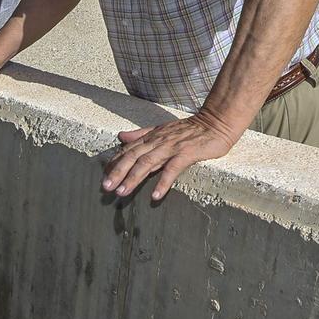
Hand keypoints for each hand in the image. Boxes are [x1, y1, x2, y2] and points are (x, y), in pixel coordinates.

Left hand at [101, 109, 238, 201]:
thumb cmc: (190, 129)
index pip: (127, 150)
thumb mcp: (161, 129)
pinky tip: (155, 195)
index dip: (114, 163)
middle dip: (117, 172)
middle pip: (132, 157)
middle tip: (106, 188)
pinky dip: (163, 182)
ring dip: (133, 178)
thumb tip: (121, 136)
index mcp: (151, 137)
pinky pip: (172, 169)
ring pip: (147, 163)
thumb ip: (141, 134)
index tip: (102, 176)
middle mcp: (158, 141)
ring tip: (122, 192)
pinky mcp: (186, 154)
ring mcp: (171, 147)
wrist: (216, 122)